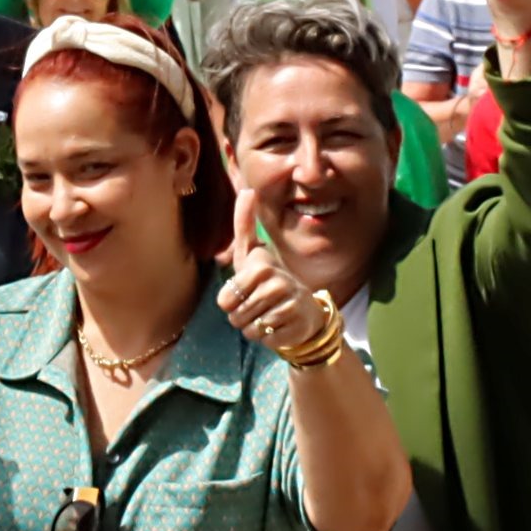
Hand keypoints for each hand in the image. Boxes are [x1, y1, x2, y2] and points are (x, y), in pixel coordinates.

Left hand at [218, 188, 343, 366]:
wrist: (305, 310)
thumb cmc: (271, 280)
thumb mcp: (253, 254)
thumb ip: (245, 224)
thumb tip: (248, 190)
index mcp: (261, 266)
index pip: (224, 301)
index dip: (231, 303)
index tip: (248, 292)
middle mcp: (277, 283)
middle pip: (235, 317)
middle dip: (242, 317)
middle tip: (260, 306)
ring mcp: (288, 305)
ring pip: (249, 330)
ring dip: (255, 327)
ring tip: (269, 314)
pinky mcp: (295, 326)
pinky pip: (265, 340)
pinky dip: (269, 337)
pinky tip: (280, 325)